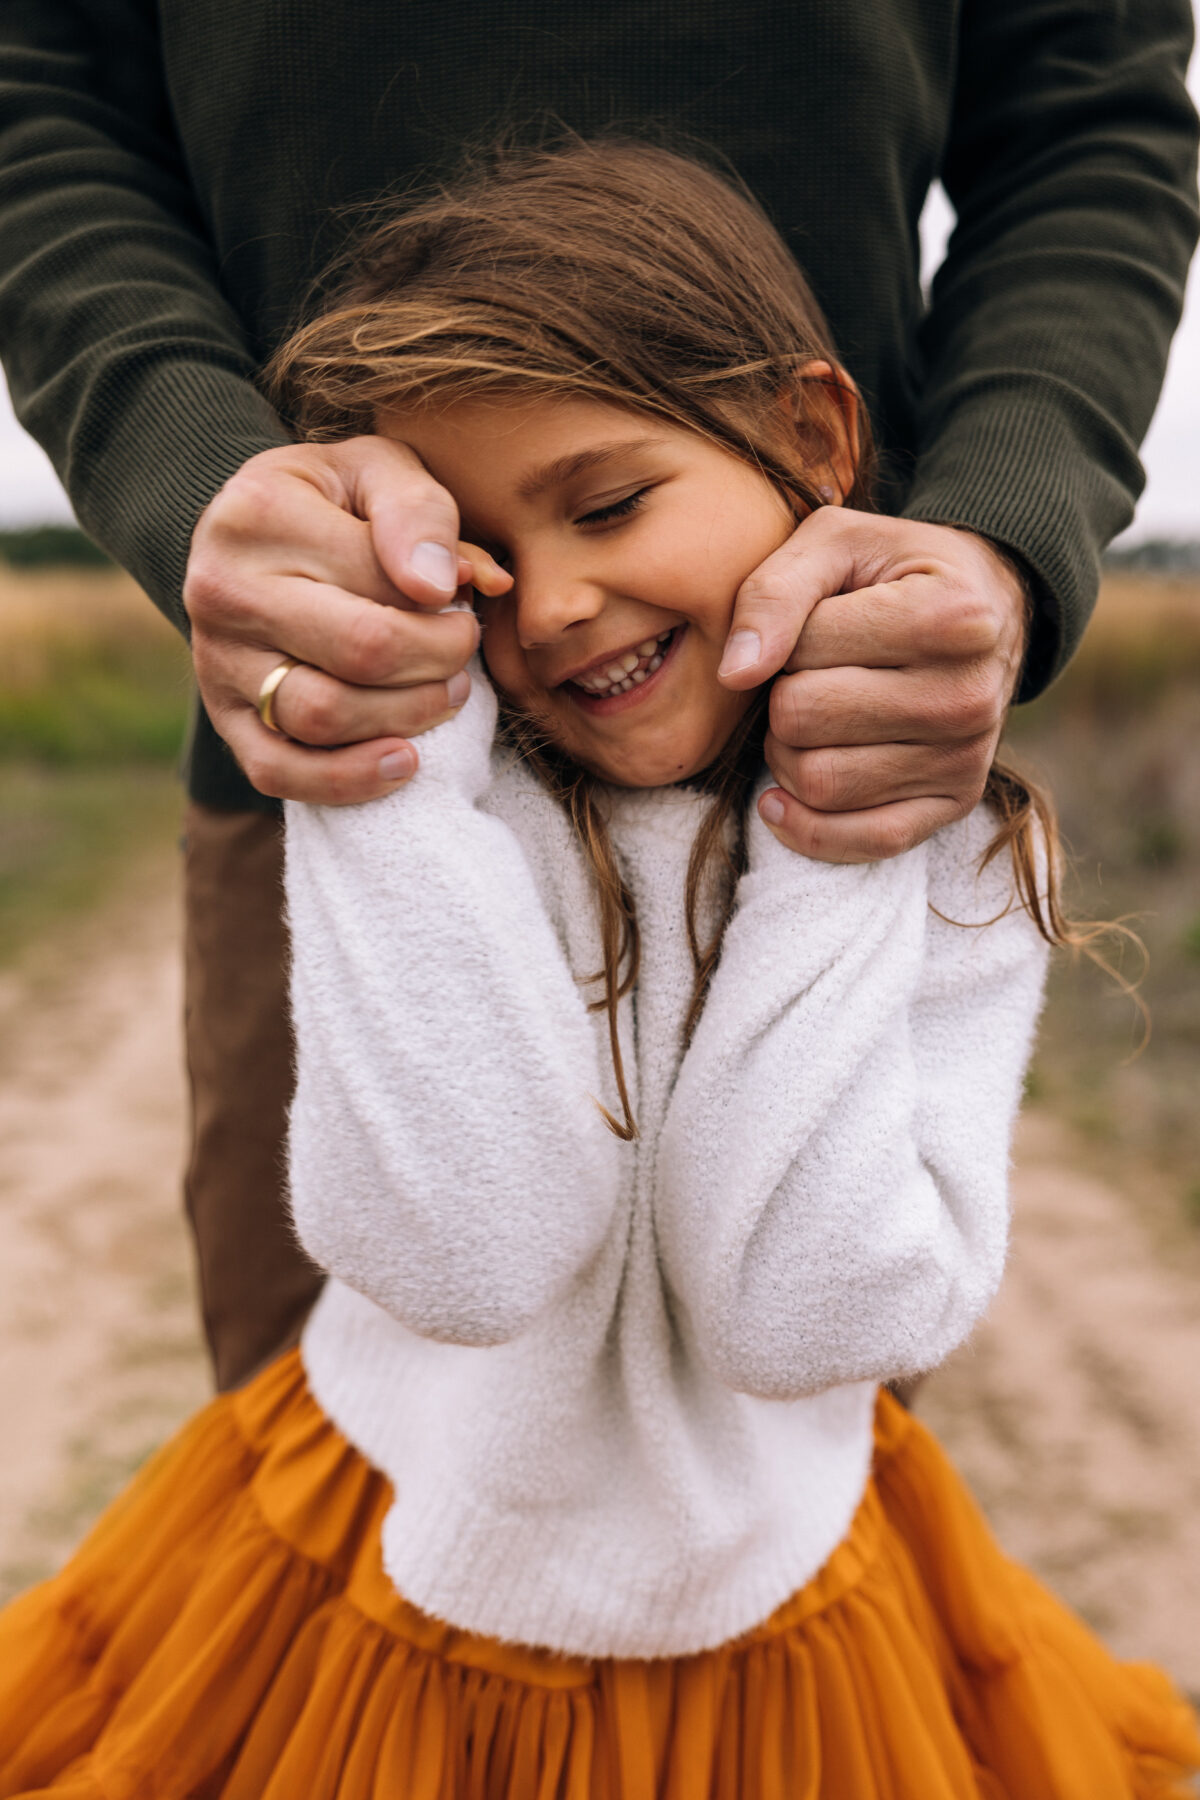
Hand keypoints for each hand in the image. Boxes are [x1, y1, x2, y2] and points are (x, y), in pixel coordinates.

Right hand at [184, 436, 508, 803]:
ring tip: (446, 694)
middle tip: (462, 651)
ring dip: (408, 716)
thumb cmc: (332, 502)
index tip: (464, 601)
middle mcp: (224, 590)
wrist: (251, 537)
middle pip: (361, 652)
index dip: (447, 605)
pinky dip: (349, 780)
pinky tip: (404, 760)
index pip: (383, 582)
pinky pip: (280, 772)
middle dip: (439, 661)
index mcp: (260, 514)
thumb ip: (419, 511)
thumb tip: (445, 584)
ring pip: (325, 717)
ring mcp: (217, 662)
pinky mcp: (224, 719)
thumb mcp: (376, 470)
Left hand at [719, 510, 1030, 861]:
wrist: (989, 605)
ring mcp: (967, 756)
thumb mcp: (835, 543)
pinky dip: (807, 827)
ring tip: (812, 719)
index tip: (816, 626)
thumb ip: (774, 592)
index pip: (802, 652)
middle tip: (803, 677)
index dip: (786, 639)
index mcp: (950, 616)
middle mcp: (967, 695)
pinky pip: (864, 841)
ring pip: (819, 783)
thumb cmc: (896, 569)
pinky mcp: (955, 801)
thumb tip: (734, 673)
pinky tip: (780, 796)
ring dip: (786, 754)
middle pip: (802, 721)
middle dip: (780, 698)